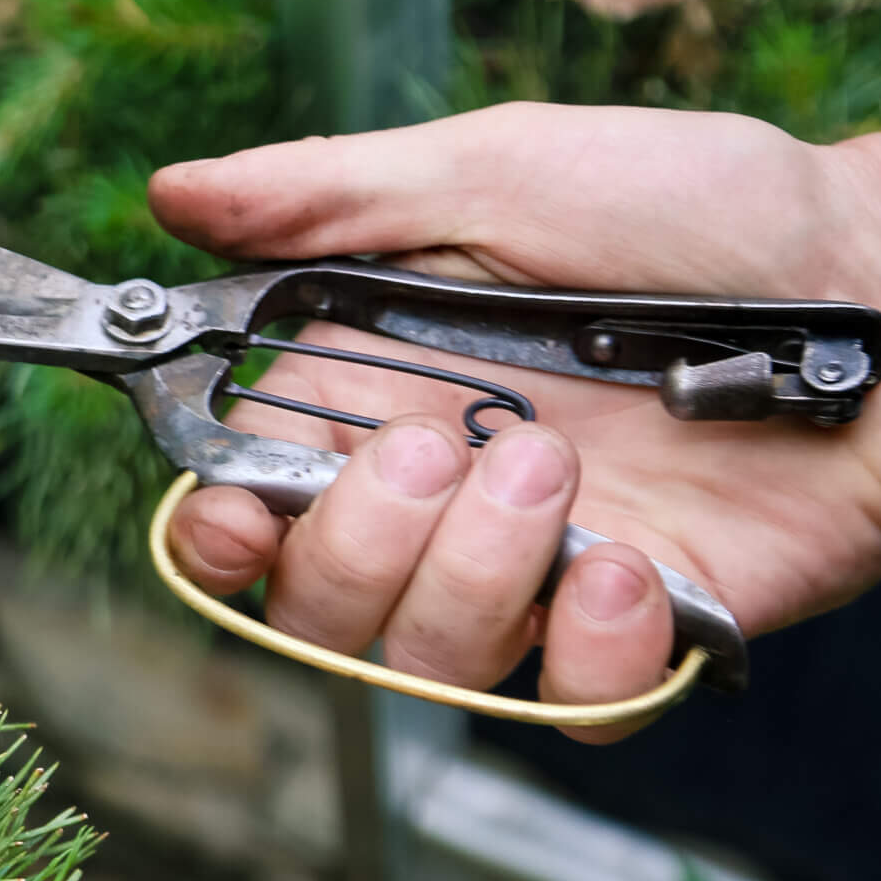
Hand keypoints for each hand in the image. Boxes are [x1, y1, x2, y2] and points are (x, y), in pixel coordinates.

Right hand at [151, 102, 880, 737]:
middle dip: (357, 543)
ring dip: (476, 575)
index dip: (214, 536)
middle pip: (312, 610)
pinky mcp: (648, 631)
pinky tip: (636, 562)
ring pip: (424, 665)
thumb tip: (173, 194)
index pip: (240, 511)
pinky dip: (588, 651)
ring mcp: (541, 575)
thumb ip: (328, 196)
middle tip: (447, 446)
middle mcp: (441, 503)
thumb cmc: (707, 208)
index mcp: (376, 398)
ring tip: (564, 470)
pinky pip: (568, 710)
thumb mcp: (501, 170)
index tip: (236, 511)